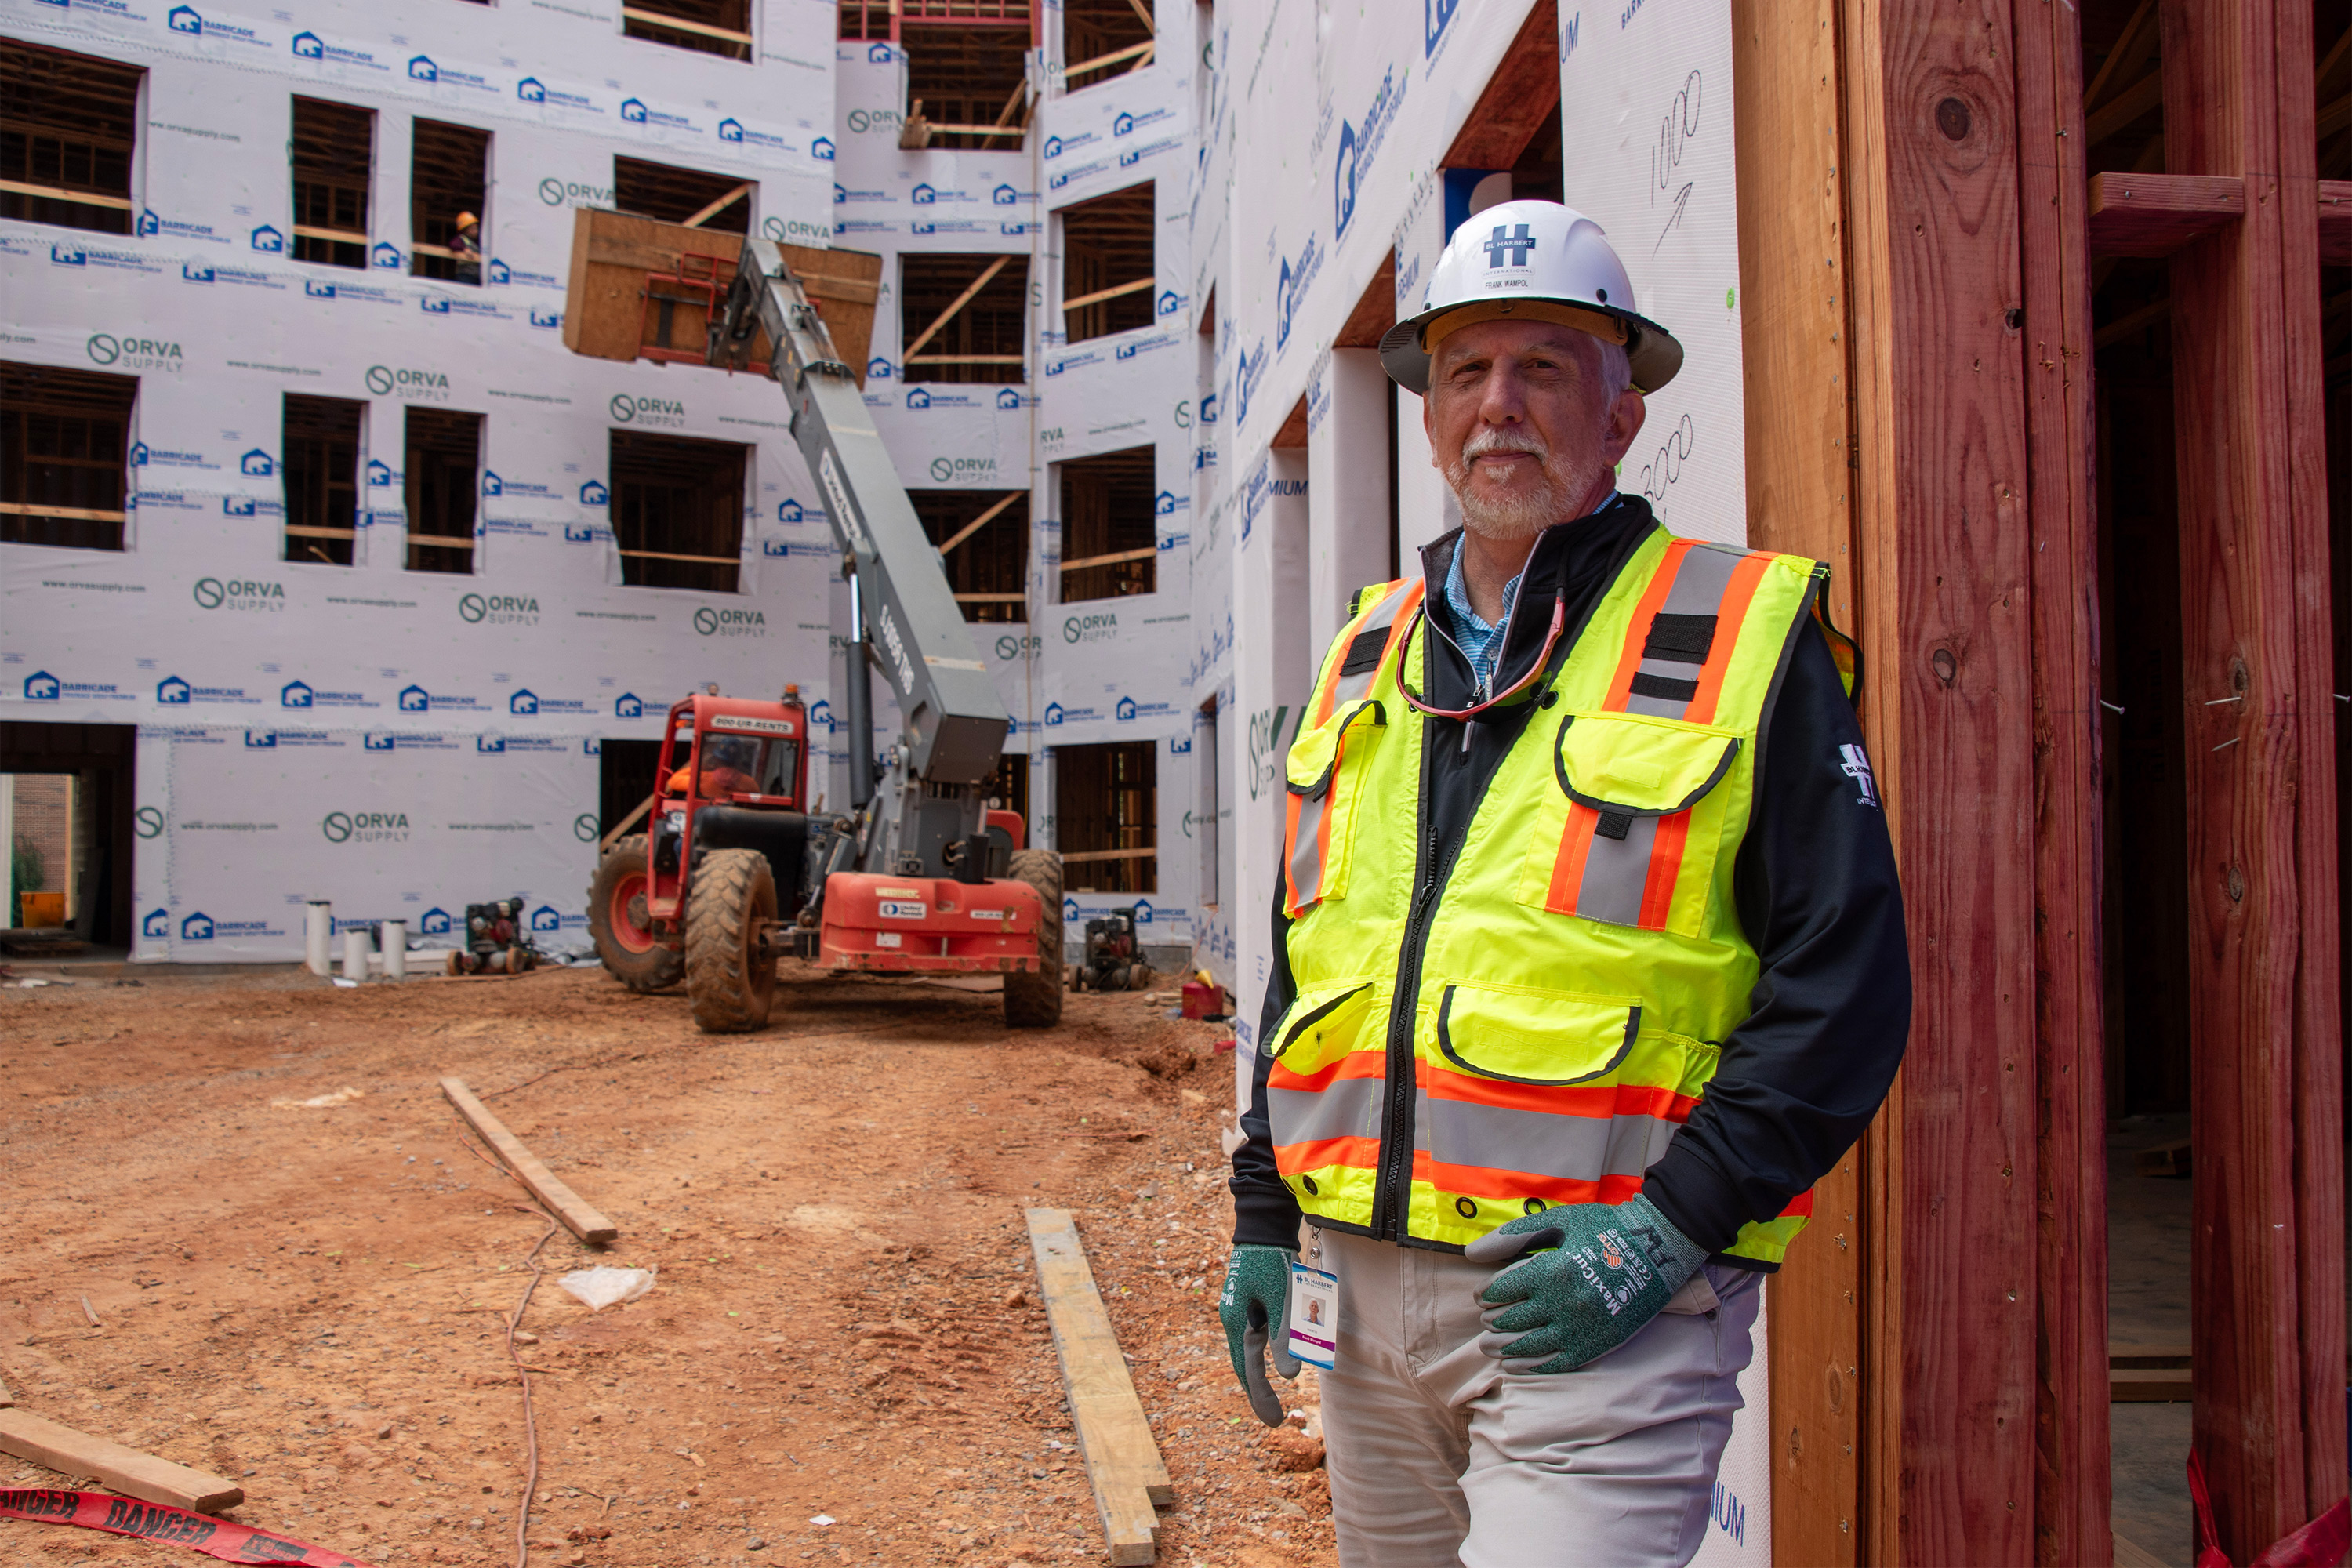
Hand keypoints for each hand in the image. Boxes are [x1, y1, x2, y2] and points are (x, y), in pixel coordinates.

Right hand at [1217, 1245, 1300, 1425]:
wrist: (1264, 1224)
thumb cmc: (1273, 1260)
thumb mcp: (1282, 1299)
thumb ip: (1285, 1337)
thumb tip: (1291, 1378)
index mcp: (1237, 1321)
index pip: (1247, 1369)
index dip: (1260, 1395)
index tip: (1272, 1421)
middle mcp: (1234, 1319)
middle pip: (1245, 1364)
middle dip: (1258, 1392)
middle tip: (1274, 1420)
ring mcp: (1241, 1310)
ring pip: (1252, 1351)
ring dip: (1261, 1375)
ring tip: (1271, 1398)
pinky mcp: (1252, 1301)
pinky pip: (1258, 1336)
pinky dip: (1265, 1354)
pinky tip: (1273, 1362)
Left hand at [1462, 1193, 1707, 1372]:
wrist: (1658, 1249)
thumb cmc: (1604, 1229)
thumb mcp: (1558, 1222)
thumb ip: (1513, 1237)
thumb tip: (1470, 1254)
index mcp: (1551, 1270)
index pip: (1500, 1292)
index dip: (1484, 1295)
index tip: (1481, 1297)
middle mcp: (1563, 1303)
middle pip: (1510, 1321)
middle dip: (1492, 1321)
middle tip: (1487, 1321)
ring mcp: (1581, 1328)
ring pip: (1528, 1346)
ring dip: (1503, 1348)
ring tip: (1490, 1346)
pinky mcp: (1597, 1345)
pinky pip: (1556, 1363)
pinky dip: (1530, 1367)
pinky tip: (1515, 1365)